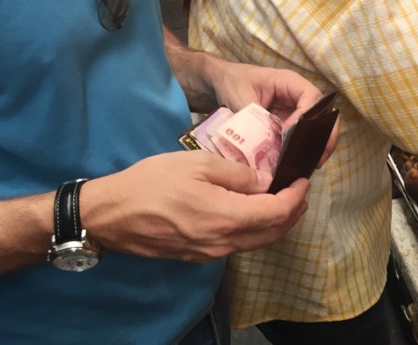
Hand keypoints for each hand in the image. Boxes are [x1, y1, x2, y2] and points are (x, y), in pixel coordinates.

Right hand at [80, 151, 309, 262]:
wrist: (113, 214)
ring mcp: (210, 253)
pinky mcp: (198, 255)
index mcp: (226, 217)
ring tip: (283, 200)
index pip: (276, 213)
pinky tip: (252, 212)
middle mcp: (222, 243)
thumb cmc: (153, 182)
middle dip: (292, 212)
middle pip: (271, 233)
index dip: (295, 197)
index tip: (304, 179)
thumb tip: (262, 180)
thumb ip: (235, 173)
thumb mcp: (197, 163)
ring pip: (255, 242)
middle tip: (301, 190)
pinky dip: (254, 230)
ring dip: (275, 223)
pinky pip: (237, 245)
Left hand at [211, 60, 337, 168]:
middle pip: (321, 113)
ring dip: (315, 145)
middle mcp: (296, 95)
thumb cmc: (232, 83)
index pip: (311, 97)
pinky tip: (296, 165)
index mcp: (288, 82)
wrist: (220, 82)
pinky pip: (299, 135)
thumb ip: (257, 120)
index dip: (307, 117)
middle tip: (319, 159)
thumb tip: (270, 146)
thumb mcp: (241, 99)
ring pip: (314, 126)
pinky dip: (301, 149)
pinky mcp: (286, 123)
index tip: (292, 136)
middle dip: (324, 135)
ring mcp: (292, 110)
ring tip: (311, 166)